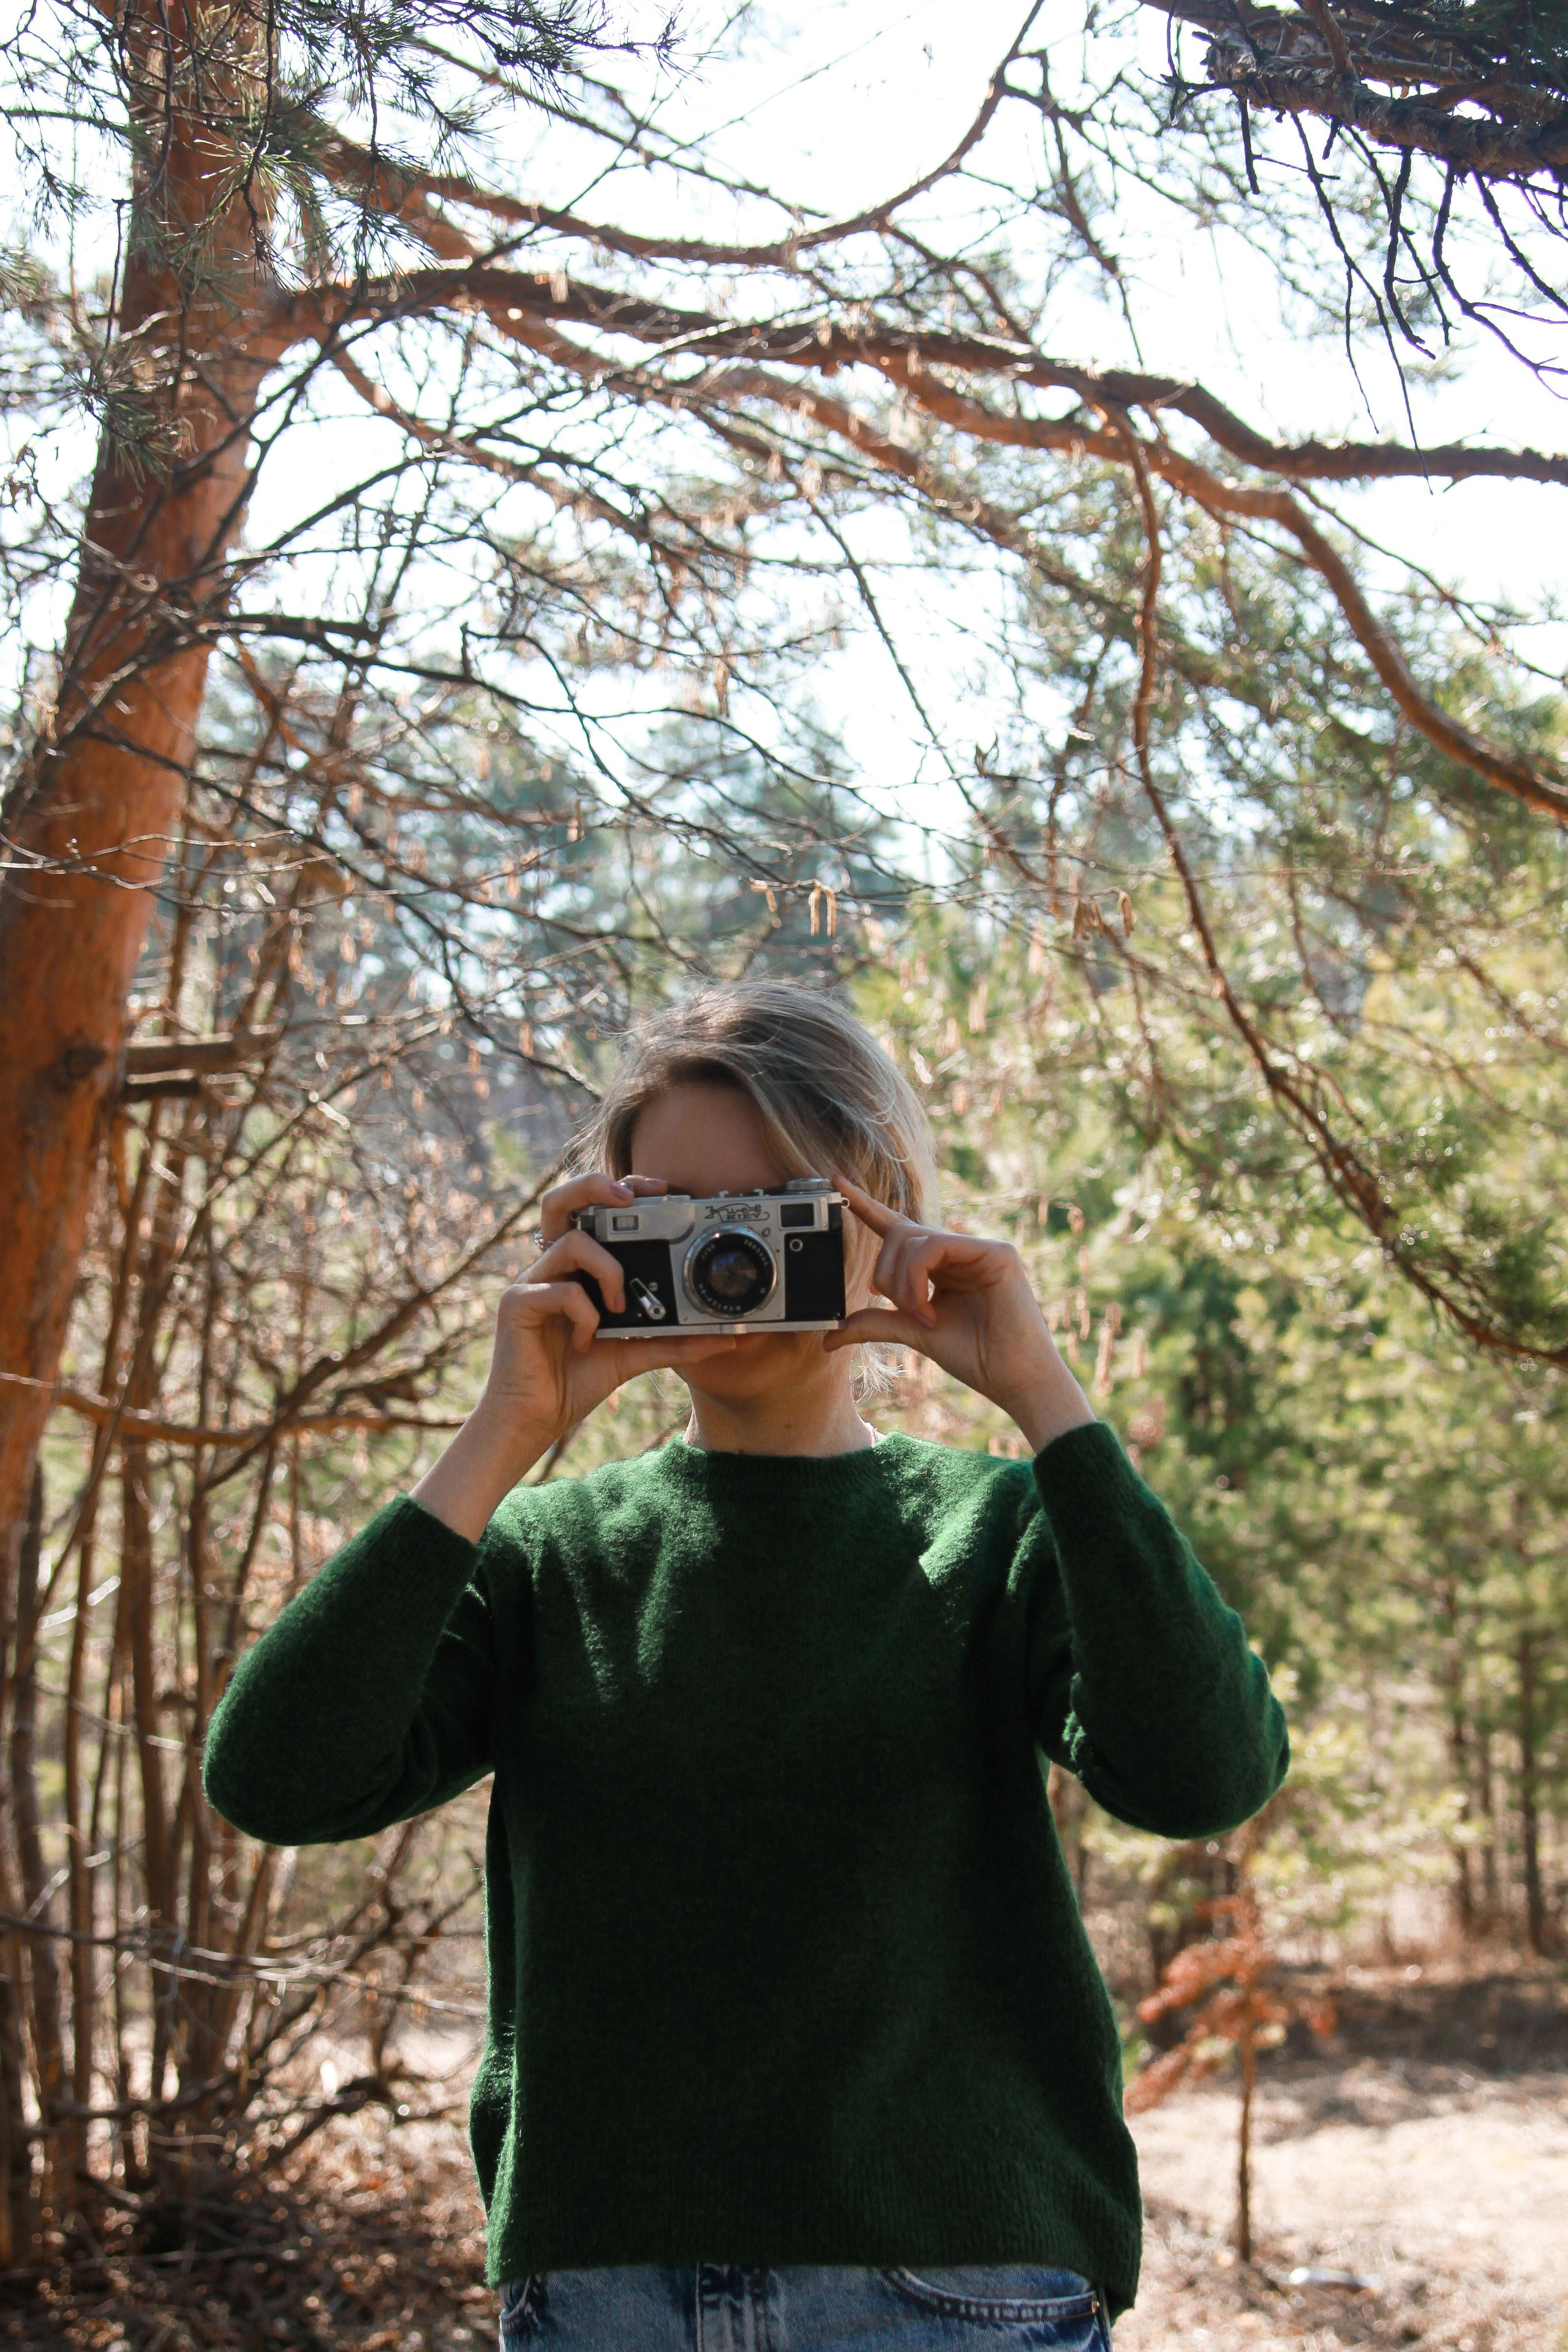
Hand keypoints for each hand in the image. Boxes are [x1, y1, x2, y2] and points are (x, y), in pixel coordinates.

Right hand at [413, 1172, 737, 1537]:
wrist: (537, 1419)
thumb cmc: (576, 1379)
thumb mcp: (635, 1353)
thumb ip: (675, 1340)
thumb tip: (727, 1338)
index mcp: (576, 1268)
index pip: (593, 1210)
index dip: (622, 1189)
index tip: (663, 1189)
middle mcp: (552, 1266)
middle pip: (561, 1200)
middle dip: (596, 1185)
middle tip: (631, 1197)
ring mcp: (532, 1282)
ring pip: (570, 1242)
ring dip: (607, 1269)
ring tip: (620, 1306)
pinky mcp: (517, 1305)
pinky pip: (559, 1290)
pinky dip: (585, 1313)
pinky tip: (590, 1341)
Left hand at [823, 1174, 1094, 1453]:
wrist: (1013, 1379)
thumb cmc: (975, 1357)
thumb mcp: (914, 1333)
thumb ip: (876, 1322)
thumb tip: (829, 1336)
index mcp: (942, 1266)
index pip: (899, 1228)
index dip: (867, 1205)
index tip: (836, 1182)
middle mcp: (959, 1251)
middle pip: (899, 1234)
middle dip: (886, 1274)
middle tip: (905, 1311)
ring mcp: (978, 1248)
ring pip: (913, 1239)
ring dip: (903, 1284)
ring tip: (922, 1318)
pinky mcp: (995, 1251)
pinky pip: (935, 1246)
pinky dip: (918, 1278)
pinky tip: (930, 1310)